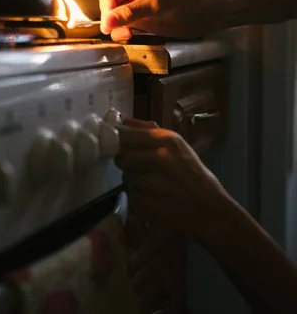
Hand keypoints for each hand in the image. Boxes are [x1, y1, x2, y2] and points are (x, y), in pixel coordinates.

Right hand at [98, 0, 221, 41]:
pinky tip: (127, 35)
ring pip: (109, 12)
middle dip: (108, 8)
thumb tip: (108, 22)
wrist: (206, 16)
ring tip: (125, 32)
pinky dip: (119, 32)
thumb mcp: (157, 3)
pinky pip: (118, 25)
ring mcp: (133, 5)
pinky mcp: (137, 20)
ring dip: (112, 23)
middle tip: (116, 20)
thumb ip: (131, 12)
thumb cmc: (187, 0)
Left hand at [115, 119, 231, 238]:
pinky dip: (138, 196)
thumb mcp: (177, 147)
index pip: (126, 135)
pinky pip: (131, 193)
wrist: (212, 210)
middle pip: (121, 156)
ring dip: (133, 180)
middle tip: (139, 168)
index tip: (120, 146)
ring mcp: (152, 181)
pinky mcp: (146, 201)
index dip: (119, 141)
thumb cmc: (194, 176)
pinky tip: (153, 198)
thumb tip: (122, 120)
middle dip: (126, 163)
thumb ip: (149, 131)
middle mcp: (159, 157)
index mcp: (167, 140)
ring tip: (151, 184)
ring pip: (125, 176)